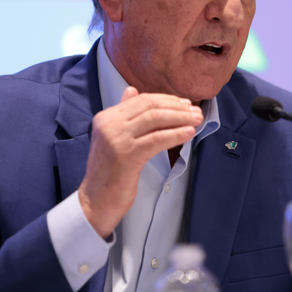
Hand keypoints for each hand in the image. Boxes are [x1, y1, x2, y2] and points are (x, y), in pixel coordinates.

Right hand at [78, 86, 203, 237]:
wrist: (95, 200)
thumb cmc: (109, 172)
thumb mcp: (113, 137)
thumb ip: (123, 115)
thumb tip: (132, 90)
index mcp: (105, 117)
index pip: (141, 100)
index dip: (166, 100)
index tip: (184, 104)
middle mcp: (109, 124)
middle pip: (150, 107)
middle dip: (177, 108)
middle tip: (195, 111)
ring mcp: (116, 139)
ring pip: (155, 120)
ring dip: (180, 118)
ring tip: (196, 120)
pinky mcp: (127, 155)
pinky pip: (157, 139)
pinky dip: (175, 134)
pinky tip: (188, 133)